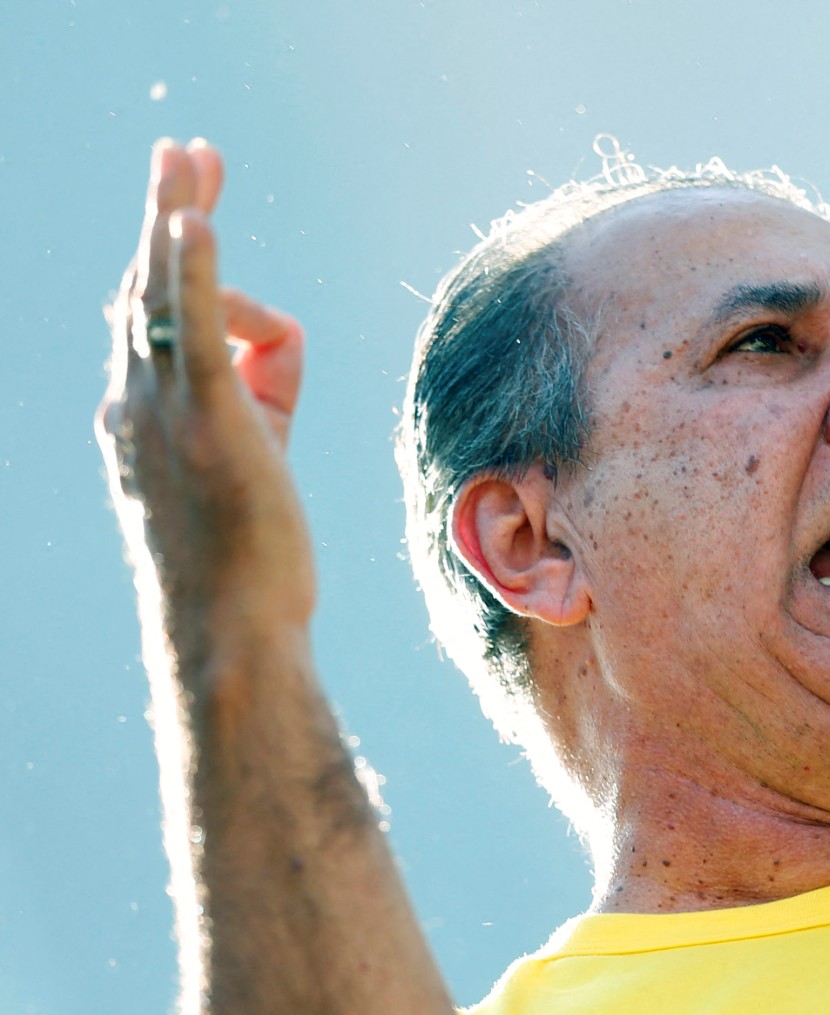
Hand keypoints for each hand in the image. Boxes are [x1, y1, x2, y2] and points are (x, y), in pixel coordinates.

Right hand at [98, 139, 312, 657]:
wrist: (229, 635)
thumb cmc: (246, 566)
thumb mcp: (251, 461)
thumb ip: (260, 397)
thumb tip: (280, 344)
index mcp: (140, 417)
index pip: (151, 320)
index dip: (169, 261)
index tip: (188, 210)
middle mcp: (136, 405)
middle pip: (146, 288)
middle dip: (167, 215)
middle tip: (184, 151)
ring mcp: (165, 413)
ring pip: (162, 294)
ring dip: (175, 218)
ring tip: (191, 158)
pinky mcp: (209, 422)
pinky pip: (193, 331)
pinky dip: (192, 271)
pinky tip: (195, 222)